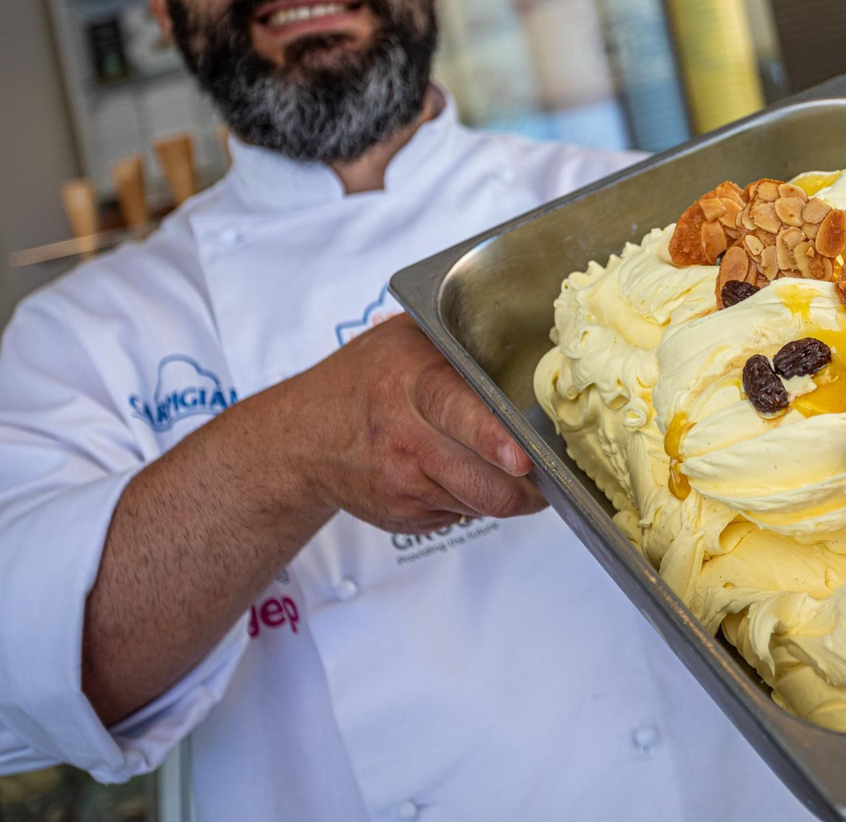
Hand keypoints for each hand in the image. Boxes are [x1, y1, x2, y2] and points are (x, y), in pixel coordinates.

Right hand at [287, 312, 545, 532]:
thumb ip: (457, 337)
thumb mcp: (404, 339)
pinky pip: (458, 515)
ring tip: (501, 468)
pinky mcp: (403, 517)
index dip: (496, 440)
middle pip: (481, 483)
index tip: (523, 457)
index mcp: (412, 387)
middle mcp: (406, 441)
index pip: (459, 415)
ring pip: (479, 504)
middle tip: (544, 477)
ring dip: (501, 493)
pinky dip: (469, 500)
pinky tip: (454, 473)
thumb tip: (522, 327)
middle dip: (524, 490)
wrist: (301, 439)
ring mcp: (404, 485)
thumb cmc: (360, 381)